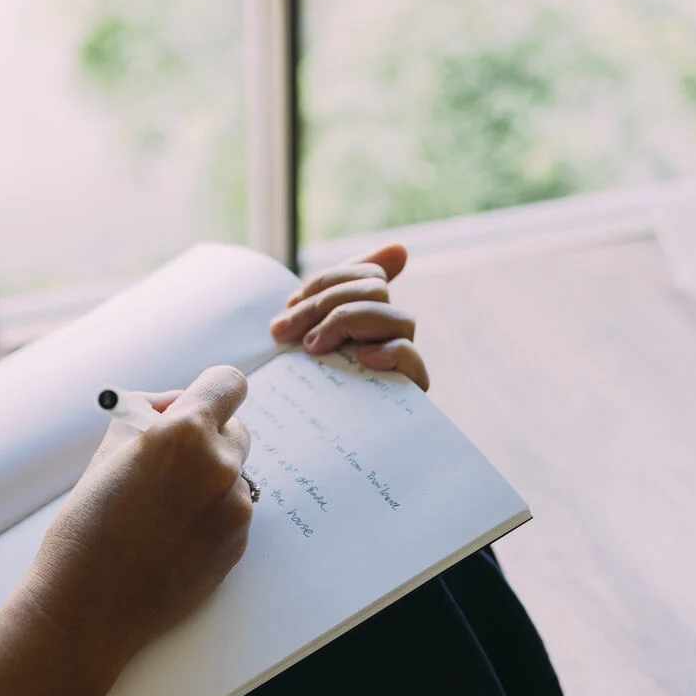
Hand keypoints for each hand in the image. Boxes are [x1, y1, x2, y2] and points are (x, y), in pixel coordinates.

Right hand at [16, 366, 253, 672]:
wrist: (89, 605)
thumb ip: (149, 417)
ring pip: (232, 474)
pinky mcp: (238, 545)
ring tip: (158, 509)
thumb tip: (173, 404)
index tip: (197, 402)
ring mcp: (234, 510)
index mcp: (185, 433)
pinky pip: (230, 512)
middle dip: (206, 436)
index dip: (210, 390)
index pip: (228, 383)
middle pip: (235, 428)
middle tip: (166, 459)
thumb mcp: (109, 450)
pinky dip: (208, 515)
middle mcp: (220, 467)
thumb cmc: (87, 526)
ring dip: (206, 480)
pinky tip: (169, 536)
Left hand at [270, 244, 429, 390]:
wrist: (304, 446)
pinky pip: (410, 358)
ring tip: (313, 348)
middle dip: (324, 304)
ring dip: (347, 323)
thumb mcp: (307, 337)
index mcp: (369, 313)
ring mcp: (399, 361)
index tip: (290, 304)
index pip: (367, 273)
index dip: (327, 281)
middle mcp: (390, 333)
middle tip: (284, 332)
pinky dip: (388, 351)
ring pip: (397, 317)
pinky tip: (361, 357)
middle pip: (375, 289)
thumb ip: (330, 295)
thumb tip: (402, 249)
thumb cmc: (304, 387)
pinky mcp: (405, 391)